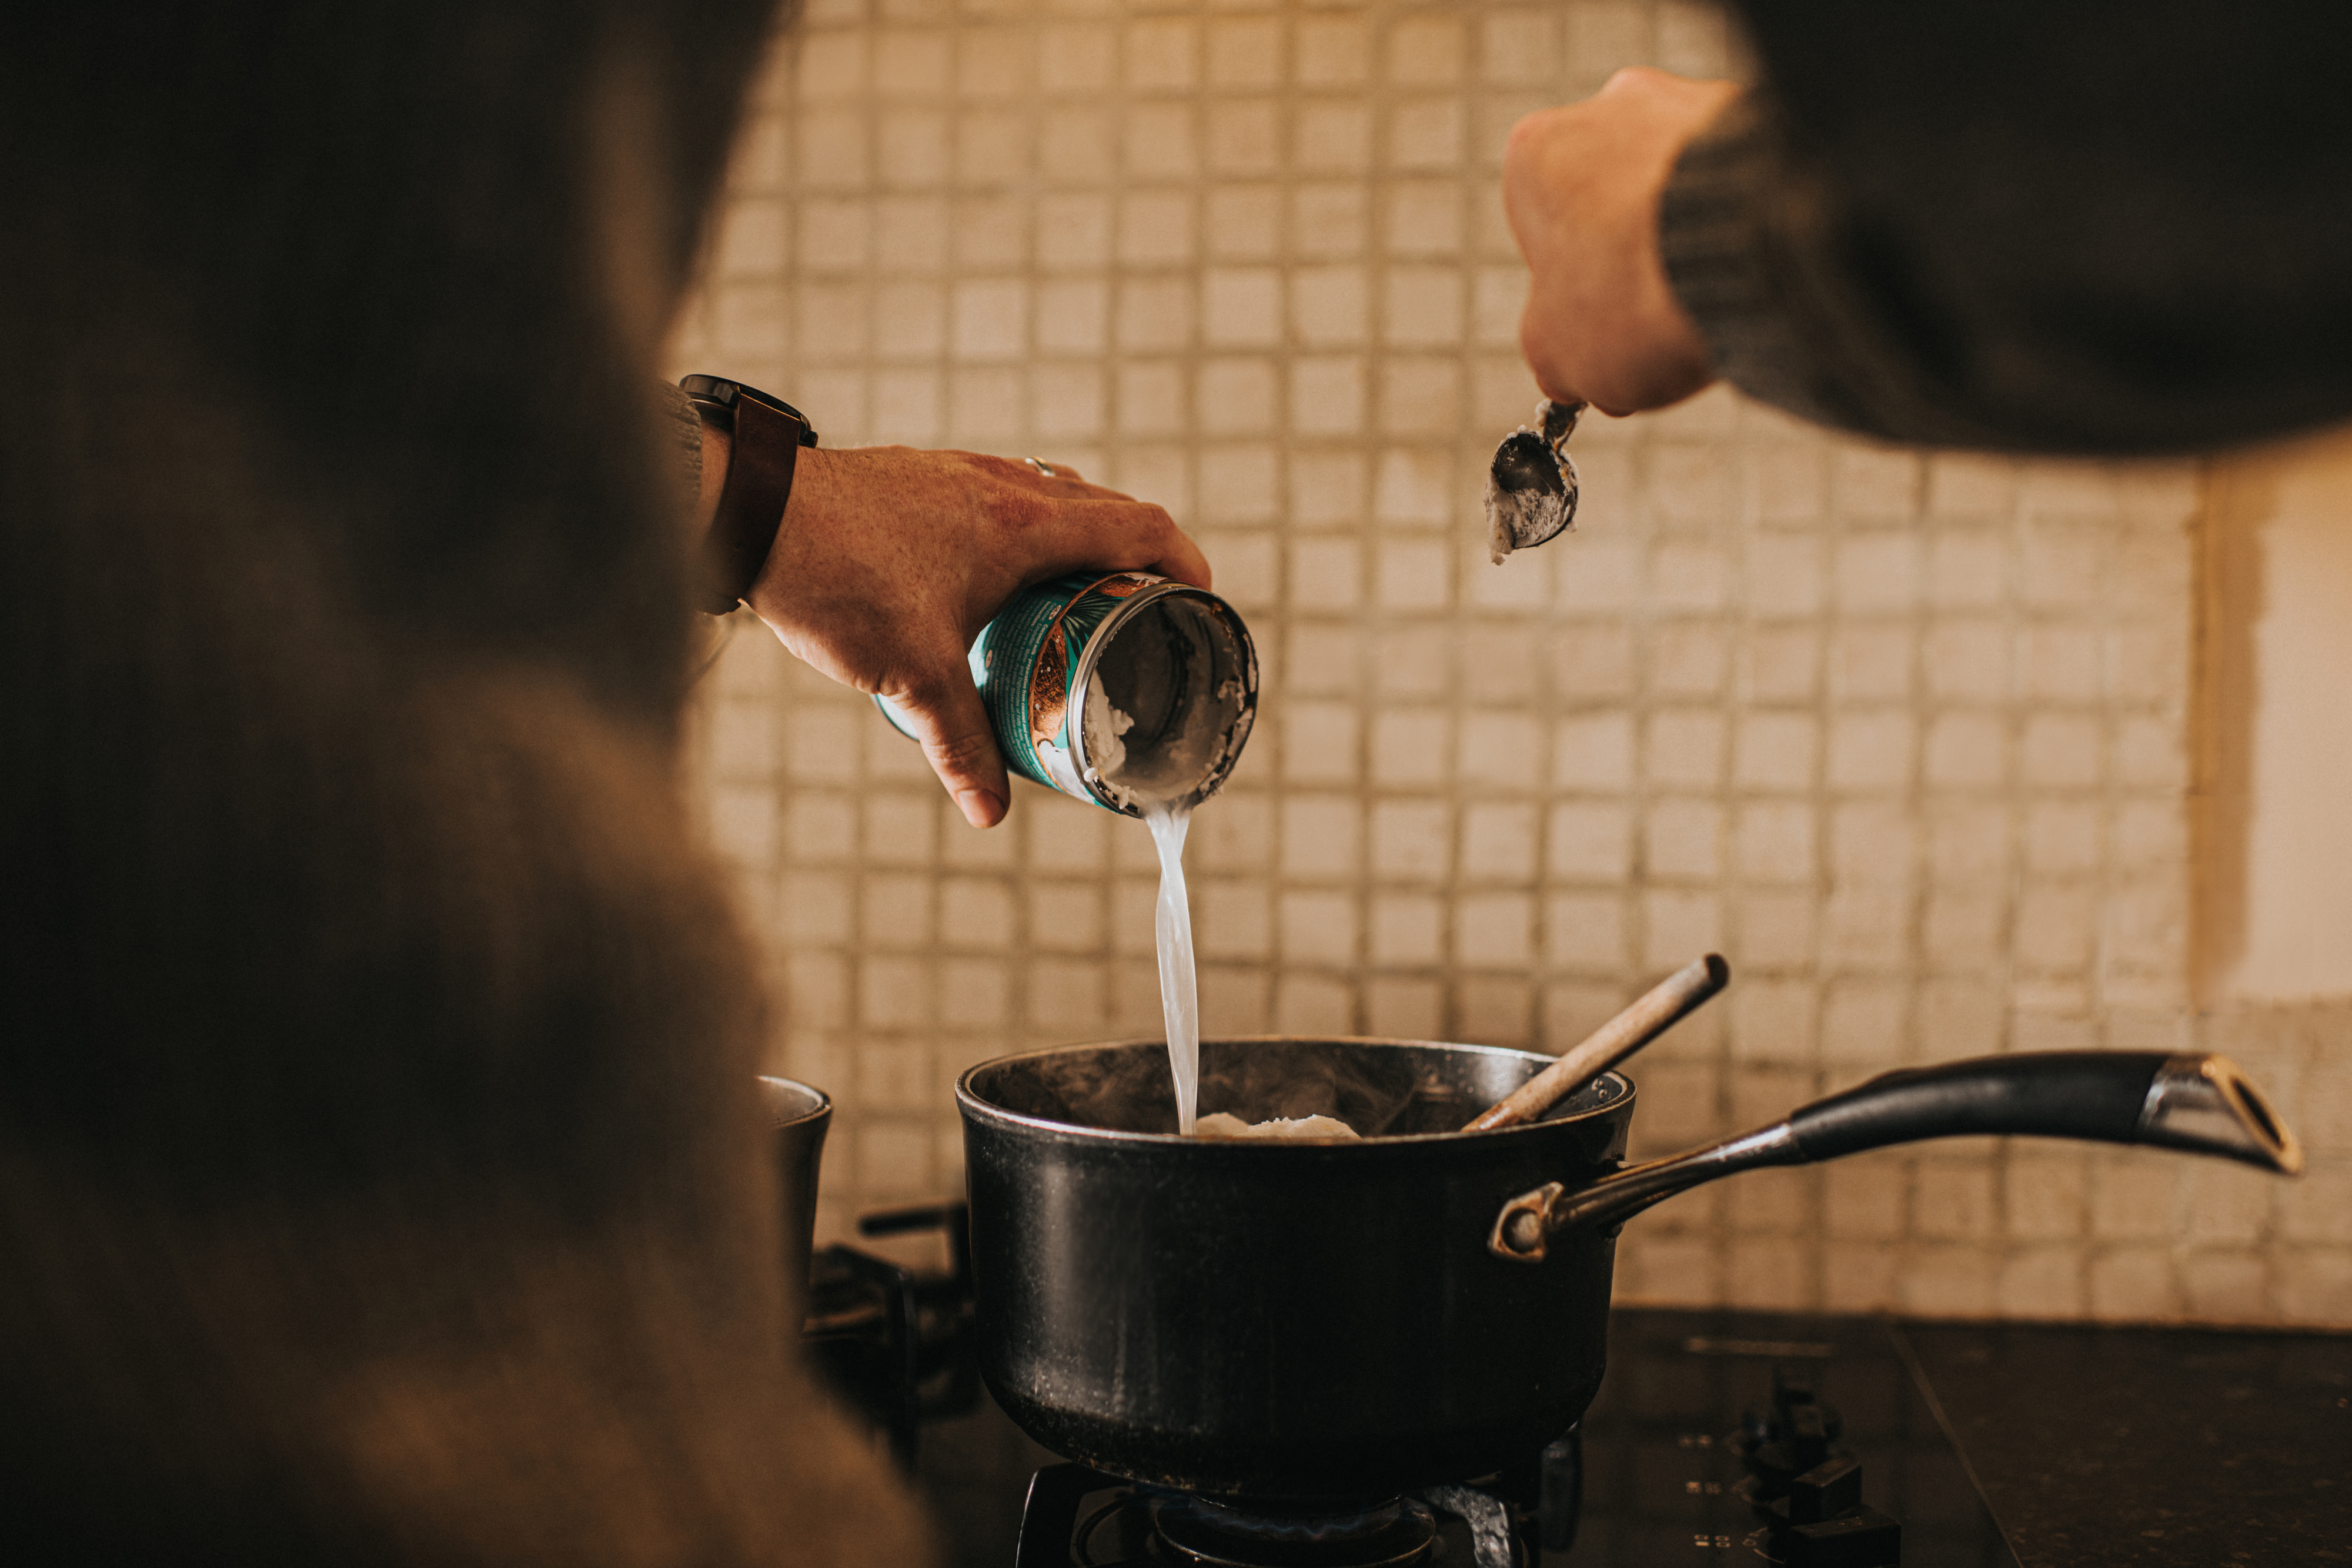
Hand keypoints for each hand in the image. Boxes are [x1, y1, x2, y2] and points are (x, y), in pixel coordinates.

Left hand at [741, 447, 1209, 828]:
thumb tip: (990, 812)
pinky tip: (992, 571)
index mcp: (1024, 524)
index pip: (1137, 527)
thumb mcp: (909, 676)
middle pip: (1102, 507)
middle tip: (1142, 606)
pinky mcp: (919, 474)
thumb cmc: (836, 580)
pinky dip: (1024, 525)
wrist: (748, 510)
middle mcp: (1002, 484)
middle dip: (1136, 554)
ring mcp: (958, 471)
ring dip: (1078, 534)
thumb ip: (958, 744)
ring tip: (1073, 593)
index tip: (1199, 593)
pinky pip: (1000, 491)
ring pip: (1049, 492)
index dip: (1182, 558)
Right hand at [1503, 68, 1741, 415]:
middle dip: (1636, 262)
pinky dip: (1741, 223)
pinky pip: (1741, 181)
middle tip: (1655, 321)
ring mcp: (1688, 106)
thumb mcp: (1557, 353)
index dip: (1573, 292)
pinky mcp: (1758, 120)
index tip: (1599, 330)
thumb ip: (1553, 353)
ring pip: (1681, 189)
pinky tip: (1747, 269)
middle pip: (1616, 203)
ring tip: (1706, 298)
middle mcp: (1610, 108)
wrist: (1741, 255)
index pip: (1547, 231)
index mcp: (1536, 153)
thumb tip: (1567, 369)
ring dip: (1691, 242)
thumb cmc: (1636, 292)